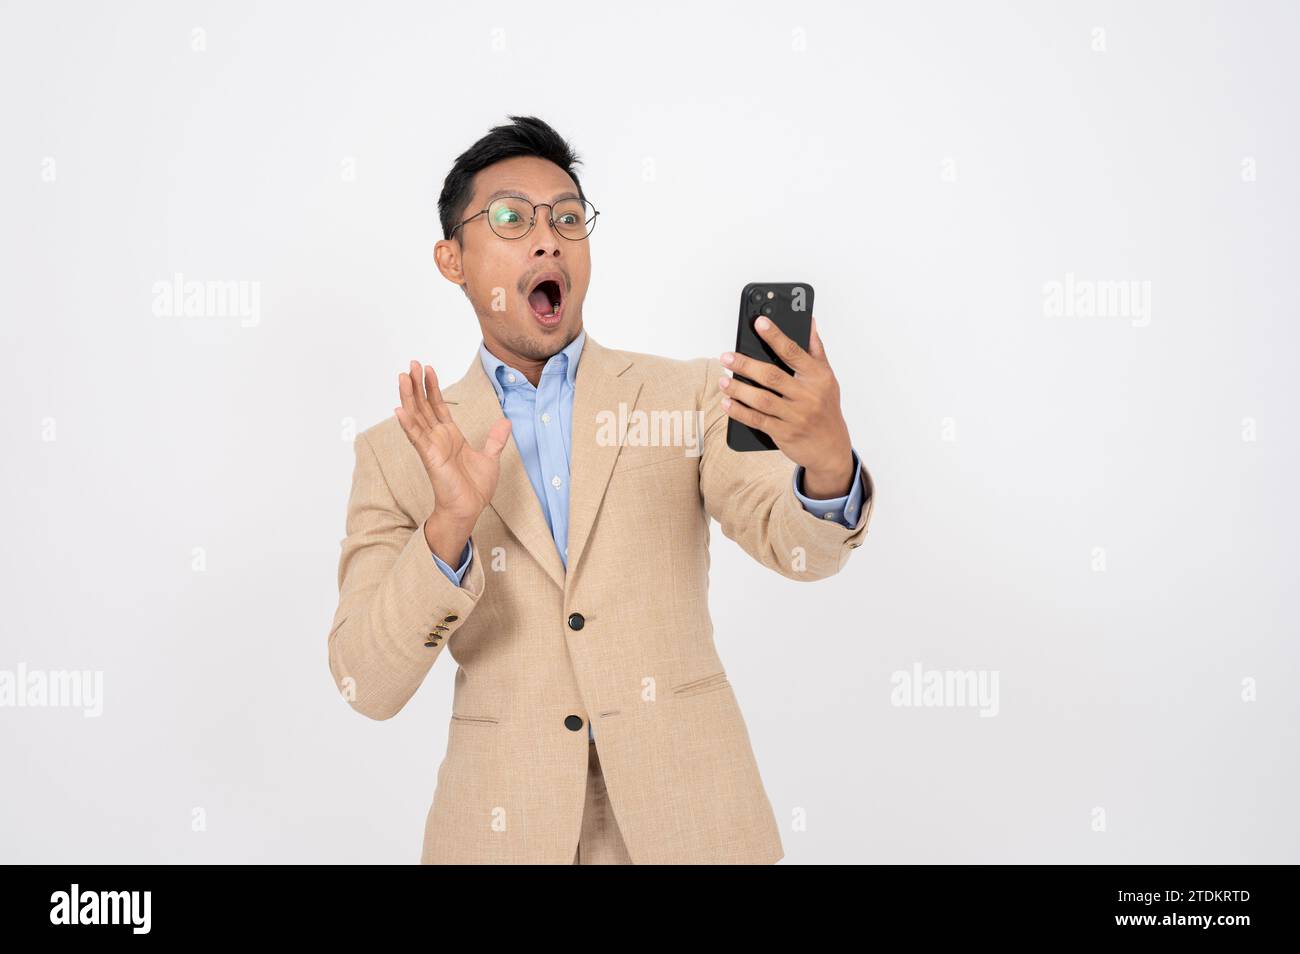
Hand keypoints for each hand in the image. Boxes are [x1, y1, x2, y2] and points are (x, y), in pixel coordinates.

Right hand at [394, 360, 511, 547]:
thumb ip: (495, 440)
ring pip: (416, 416)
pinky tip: (399, 410)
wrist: (469, 509)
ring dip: (408, 397)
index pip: (438, 406)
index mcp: (450, 436)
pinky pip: (416, 438)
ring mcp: (431, 446)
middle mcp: (437, 438)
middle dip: (417, 384)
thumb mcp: (490, 458)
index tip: (428, 369)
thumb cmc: (474, 488)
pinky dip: (407, 424)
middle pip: (423, 406)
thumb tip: (505, 423)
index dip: (432, 387)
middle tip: (412, 363)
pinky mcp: (429, 457)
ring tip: (403, 377)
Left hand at [719, 316, 854, 496]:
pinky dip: (740, 412)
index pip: (794, 352)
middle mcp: (808, 396)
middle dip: (746, 365)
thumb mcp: (827, 378)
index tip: (759, 322)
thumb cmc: (826, 408)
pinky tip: (727, 403)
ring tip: (723, 380)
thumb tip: (810, 322)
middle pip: (772, 376)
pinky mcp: (784, 434)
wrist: (831, 448)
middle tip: (726, 357)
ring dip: (739, 389)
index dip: (776, 336)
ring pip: (761, 400)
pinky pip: (758, 421)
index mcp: (818, 377)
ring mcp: (796, 416)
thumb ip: (816, 350)